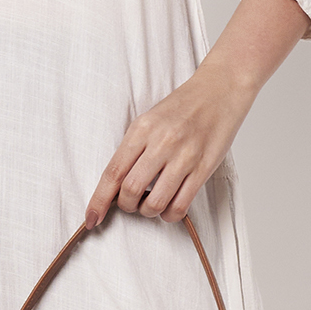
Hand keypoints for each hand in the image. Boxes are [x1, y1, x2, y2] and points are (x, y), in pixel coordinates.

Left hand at [84, 0, 310, 227]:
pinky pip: (181, 205)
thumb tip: (115, 185)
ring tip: (152, 203)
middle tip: (131, 203)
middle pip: (131, 190)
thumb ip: (132, 150)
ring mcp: (184, 156)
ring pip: (156, 202)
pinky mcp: (204, 168)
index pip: (113, 172)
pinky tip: (169, 208)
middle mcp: (161, 143)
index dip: (99, 200)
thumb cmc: (182, 107)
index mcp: (142, 129)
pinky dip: (170, 215)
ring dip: (149, 211)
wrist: (220, 90)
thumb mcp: (149, 120)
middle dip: (126, 206)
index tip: (90, 218)